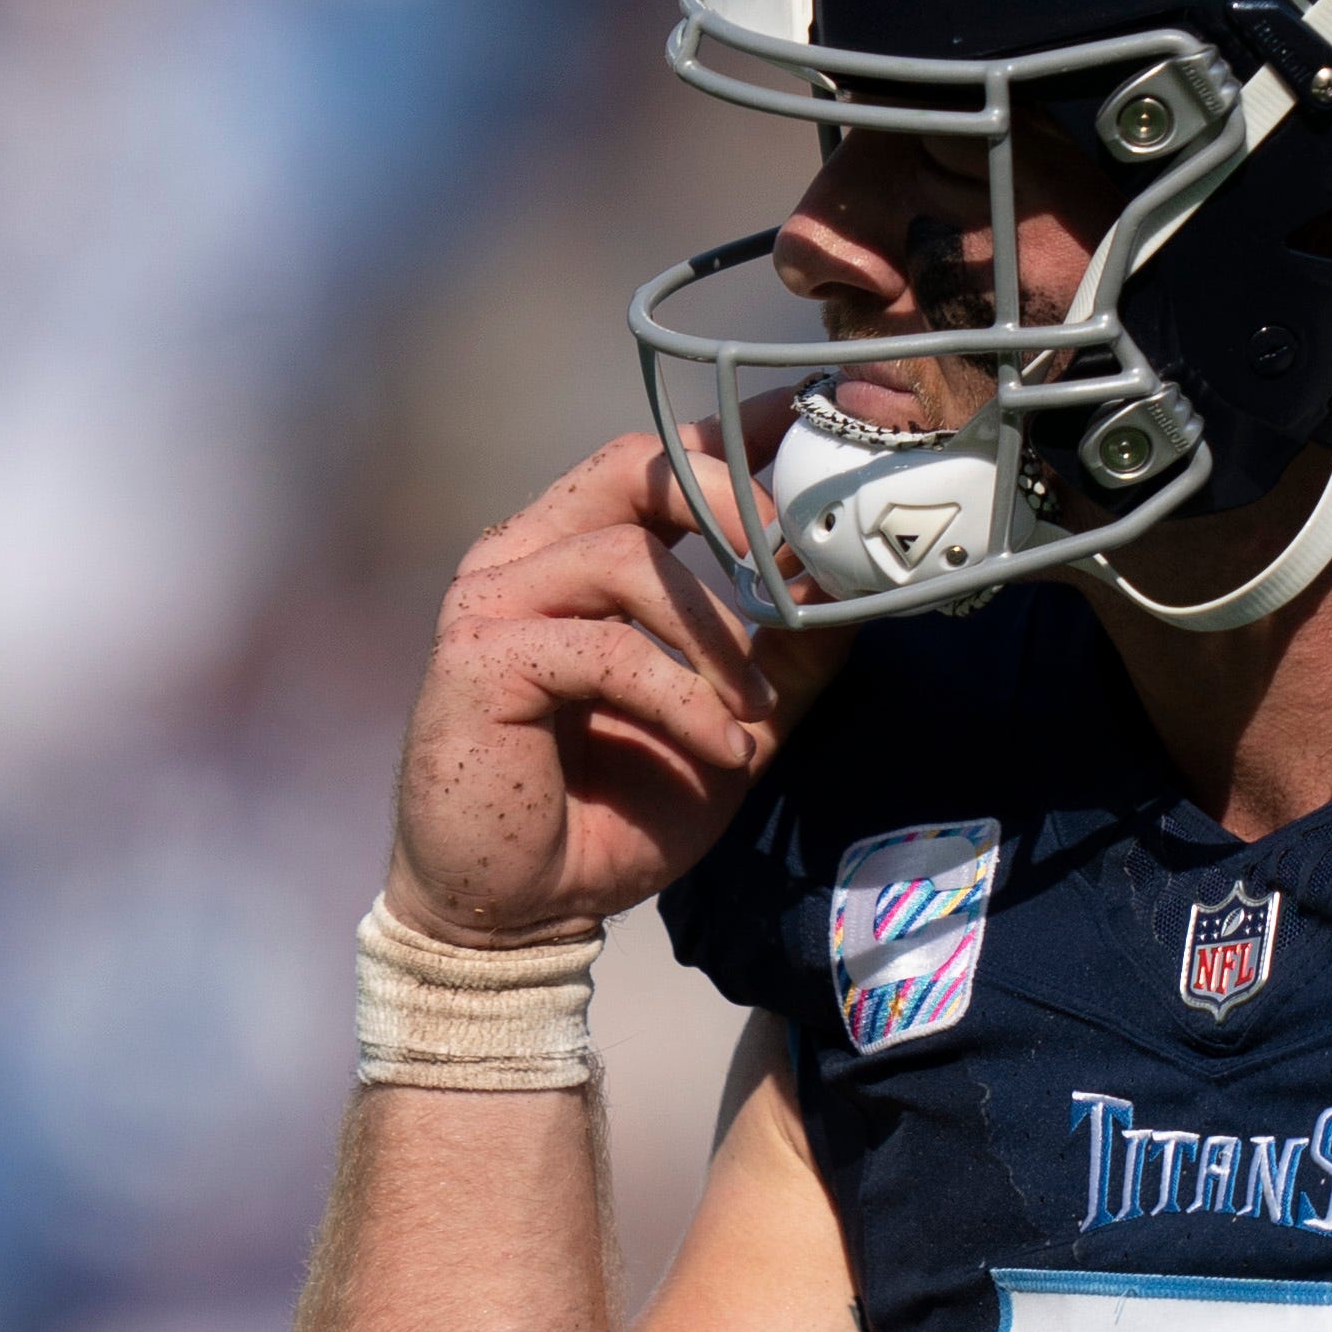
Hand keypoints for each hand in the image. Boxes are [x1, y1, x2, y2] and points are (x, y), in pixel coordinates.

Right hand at [387, 425, 846, 946]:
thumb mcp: (729, 722)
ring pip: (626, 560)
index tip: (810, 421)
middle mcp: (521, 558)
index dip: (732, 433)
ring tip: (759, 705)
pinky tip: (722, 746)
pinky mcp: (477, 662)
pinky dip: (680, 696)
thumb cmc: (611, 813)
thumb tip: (854, 591)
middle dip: (734, 503)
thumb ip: (783, 656)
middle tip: (804, 557)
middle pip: (635, 471)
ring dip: (717, 633)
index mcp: (570, 553)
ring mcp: (489, 604)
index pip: (654, 461)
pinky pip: (605, 650)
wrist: (518, 911)